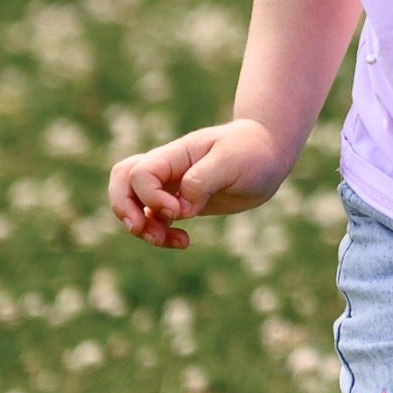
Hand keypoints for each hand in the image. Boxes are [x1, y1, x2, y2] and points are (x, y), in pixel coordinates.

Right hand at [109, 119, 288, 249]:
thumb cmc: (252, 151)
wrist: (269, 155)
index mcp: (176, 154)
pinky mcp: (182, 203)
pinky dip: (162, 235)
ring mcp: (173, 186)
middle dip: (123, 209)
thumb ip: (203, 179)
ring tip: (165, 241)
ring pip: (135, 205)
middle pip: (123, 182)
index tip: (181, 211)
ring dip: (142, 228)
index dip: (151, 197)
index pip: (140, 173)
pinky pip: (156, 220)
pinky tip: (184, 242)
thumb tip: (182, 206)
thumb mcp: (232, 160)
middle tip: (140, 229)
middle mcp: (168, 169)